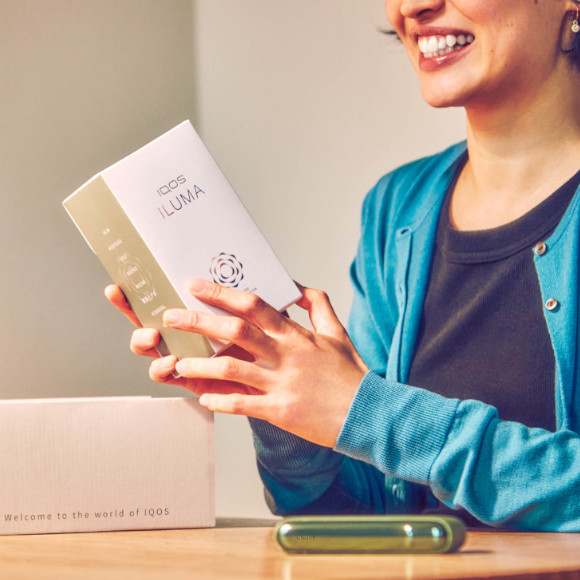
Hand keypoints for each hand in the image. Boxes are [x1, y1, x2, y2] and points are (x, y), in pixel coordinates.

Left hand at [106, 280, 368, 447]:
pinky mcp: (280, 411)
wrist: (368, 414)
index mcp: (296, 335)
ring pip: (231, 369)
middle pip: (235, 331)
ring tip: (176, 363)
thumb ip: (318, 305)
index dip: (223, 293)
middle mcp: (285, 355)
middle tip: (171, 316)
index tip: (197, 285)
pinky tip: (203, 397)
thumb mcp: (338, 333)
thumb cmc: (350, 374)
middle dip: (199, 321)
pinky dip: (220, 400)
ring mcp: (281, 383)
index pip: (255, 305)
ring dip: (199, 365)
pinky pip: (242, 404)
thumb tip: (298, 286)